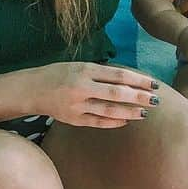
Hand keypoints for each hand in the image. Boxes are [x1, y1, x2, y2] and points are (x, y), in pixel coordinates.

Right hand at [30, 62, 158, 128]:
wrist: (31, 89)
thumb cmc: (59, 74)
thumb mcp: (80, 66)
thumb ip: (102, 73)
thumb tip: (131, 80)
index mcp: (85, 70)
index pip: (119, 75)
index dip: (139, 80)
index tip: (154, 84)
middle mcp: (82, 87)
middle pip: (117, 93)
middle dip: (139, 97)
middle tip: (156, 100)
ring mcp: (77, 105)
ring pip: (109, 111)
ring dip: (129, 112)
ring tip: (144, 113)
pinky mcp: (73, 119)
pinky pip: (98, 122)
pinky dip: (114, 122)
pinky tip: (126, 121)